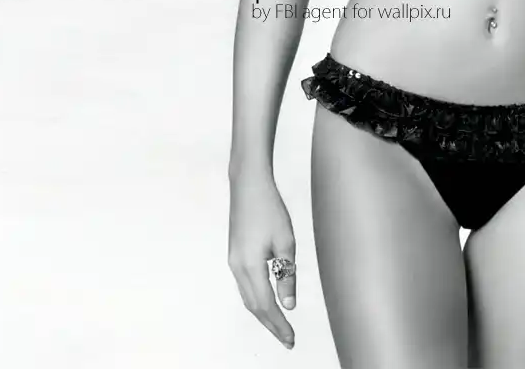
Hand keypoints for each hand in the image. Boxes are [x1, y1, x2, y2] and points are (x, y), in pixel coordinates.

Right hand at [228, 171, 296, 348]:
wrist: (248, 185)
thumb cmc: (269, 208)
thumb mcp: (286, 242)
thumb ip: (287, 275)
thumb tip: (289, 304)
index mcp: (250, 265)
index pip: (266, 305)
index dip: (279, 325)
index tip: (291, 339)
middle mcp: (238, 267)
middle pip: (254, 306)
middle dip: (271, 325)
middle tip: (288, 339)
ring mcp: (234, 261)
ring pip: (247, 297)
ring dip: (263, 314)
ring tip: (280, 326)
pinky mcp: (235, 254)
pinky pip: (245, 286)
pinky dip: (256, 299)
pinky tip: (267, 301)